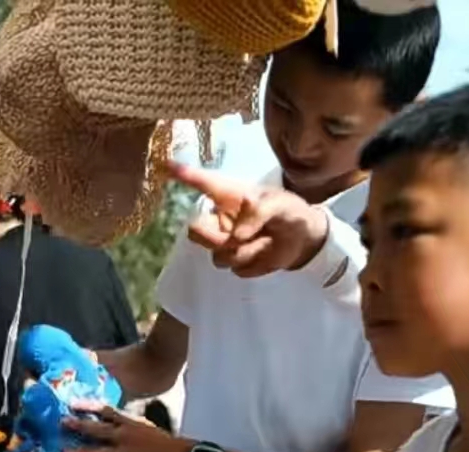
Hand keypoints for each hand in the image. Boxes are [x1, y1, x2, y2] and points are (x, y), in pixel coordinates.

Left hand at [62, 402, 190, 451]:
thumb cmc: (162, 442)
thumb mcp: (144, 426)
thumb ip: (126, 422)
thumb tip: (110, 418)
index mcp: (129, 424)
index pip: (106, 411)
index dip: (88, 406)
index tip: (72, 404)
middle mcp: (123, 437)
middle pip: (97, 430)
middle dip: (78, 426)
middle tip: (62, 423)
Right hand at [169, 162, 329, 277]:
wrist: (305, 239)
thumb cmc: (289, 211)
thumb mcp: (279, 204)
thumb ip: (258, 213)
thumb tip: (236, 237)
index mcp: (228, 196)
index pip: (201, 183)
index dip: (182, 174)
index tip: (163, 164)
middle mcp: (220, 219)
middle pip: (195, 232)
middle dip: (214, 239)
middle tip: (238, 238)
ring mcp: (225, 242)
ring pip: (218, 256)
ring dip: (246, 252)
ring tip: (266, 241)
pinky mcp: (236, 262)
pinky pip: (236, 269)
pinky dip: (256, 264)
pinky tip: (267, 252)